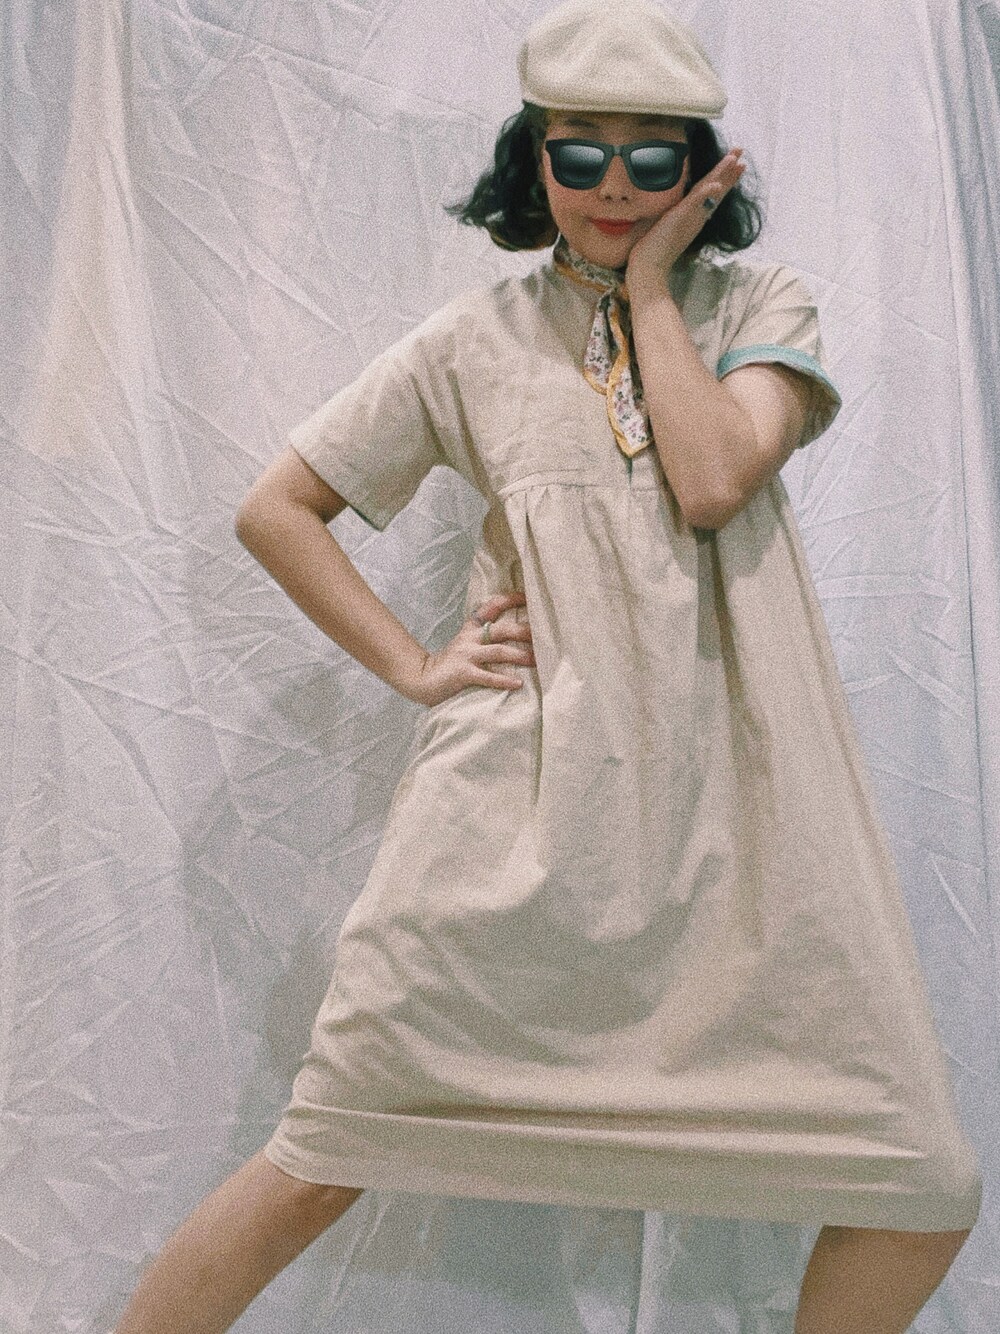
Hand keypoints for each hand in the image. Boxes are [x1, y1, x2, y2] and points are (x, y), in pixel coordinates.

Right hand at [403, 591, 535, 706]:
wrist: (422, 678)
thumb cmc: (451, 663)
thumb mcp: (466, 643)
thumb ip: (485, 637)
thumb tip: (517, 635)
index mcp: (471, 629)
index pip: (492, 606)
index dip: (510, 599)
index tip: (529, 598)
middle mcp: (470, 638)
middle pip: (502, 629)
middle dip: (524, 631)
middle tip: (545, 636)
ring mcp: (466, 655)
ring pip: (498, 651)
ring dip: (520, 656)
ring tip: (537, 660)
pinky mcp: (463, 673)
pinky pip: (487, 676)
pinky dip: (503, 680)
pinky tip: (518, 683)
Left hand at [626, 149, 746, 286]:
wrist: (649, 268)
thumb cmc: (655, 252)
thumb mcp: (668, 229)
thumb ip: (676, 219)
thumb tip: (678, 213)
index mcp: (694, 216)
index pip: (712, 192)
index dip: (725, 177)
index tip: (737, 162)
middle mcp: (696, 217)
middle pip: (716, 189)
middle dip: (729, 170)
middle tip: (742, 151)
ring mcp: (690, 218)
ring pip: (710, 193)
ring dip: (724, 176)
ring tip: (737, 160)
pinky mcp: (680, 220)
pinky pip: (696, 204)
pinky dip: (706, 194)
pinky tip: (716, 185)